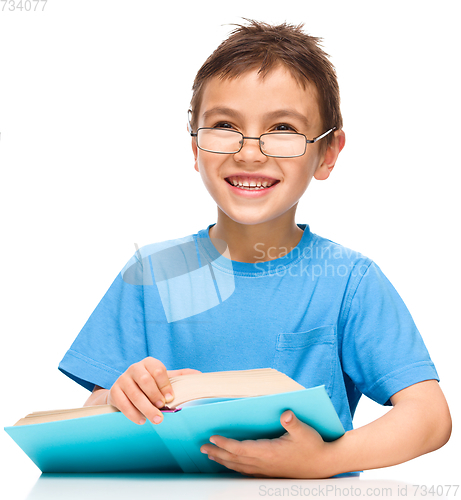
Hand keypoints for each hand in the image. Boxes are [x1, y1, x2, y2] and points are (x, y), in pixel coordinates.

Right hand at [107, 357, 199, 425]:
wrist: (125, 391)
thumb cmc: (150, 386)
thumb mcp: (163, 379)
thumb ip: (180, 376)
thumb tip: (200, 376)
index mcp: (149, 363)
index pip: (158, 370)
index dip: (165, 385)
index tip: (171, 398)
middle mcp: (135, 368)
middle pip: (145, 381)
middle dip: (155, 396)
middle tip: (163, 408)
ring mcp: (123, 379)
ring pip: (134, 393)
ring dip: (146, 408)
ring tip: (156, 419)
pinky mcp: (114, 391)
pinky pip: (123, 403)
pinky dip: (133, 413)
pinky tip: (141, 420)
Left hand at [200, 410, 334, 477]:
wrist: (325, 464)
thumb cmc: (315, 447)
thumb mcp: (306, 432)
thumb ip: (294, 423)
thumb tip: (286, 414)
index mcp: (270, 452)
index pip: (241, 449)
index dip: (225, 444)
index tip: (213, 438)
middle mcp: (265, 463)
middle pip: (235, 459)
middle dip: (217, 453)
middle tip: (202, 447)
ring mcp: (267, 469)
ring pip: (239, 466)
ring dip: (223, 460)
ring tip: (210, 455)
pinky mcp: (270, 471)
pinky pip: (247, 470)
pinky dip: (235, 467)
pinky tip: (230, 465)